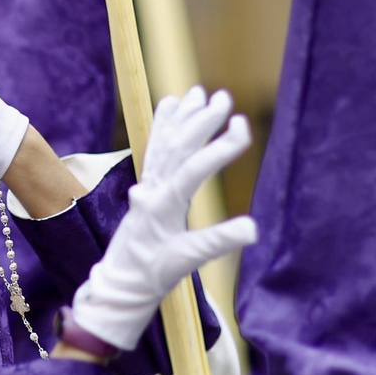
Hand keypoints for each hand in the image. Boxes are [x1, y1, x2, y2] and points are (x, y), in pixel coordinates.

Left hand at [69, 88, 257, 351]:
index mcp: (164, 206)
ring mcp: (148, 185)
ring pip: (165, 144)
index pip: (193, 169)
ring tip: (198, 92)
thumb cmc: (154, 273)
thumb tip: (253, 228)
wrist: (122, 282)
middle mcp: (153, 189)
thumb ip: (218, 242)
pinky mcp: (147, 186)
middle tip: (224, 99)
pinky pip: (154, 149)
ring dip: (182, 118)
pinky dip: (163, 126)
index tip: (242, 126)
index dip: (218, 148)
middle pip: (177, 147)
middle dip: (200, 122)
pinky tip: (170, 104)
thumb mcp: (188, 261)